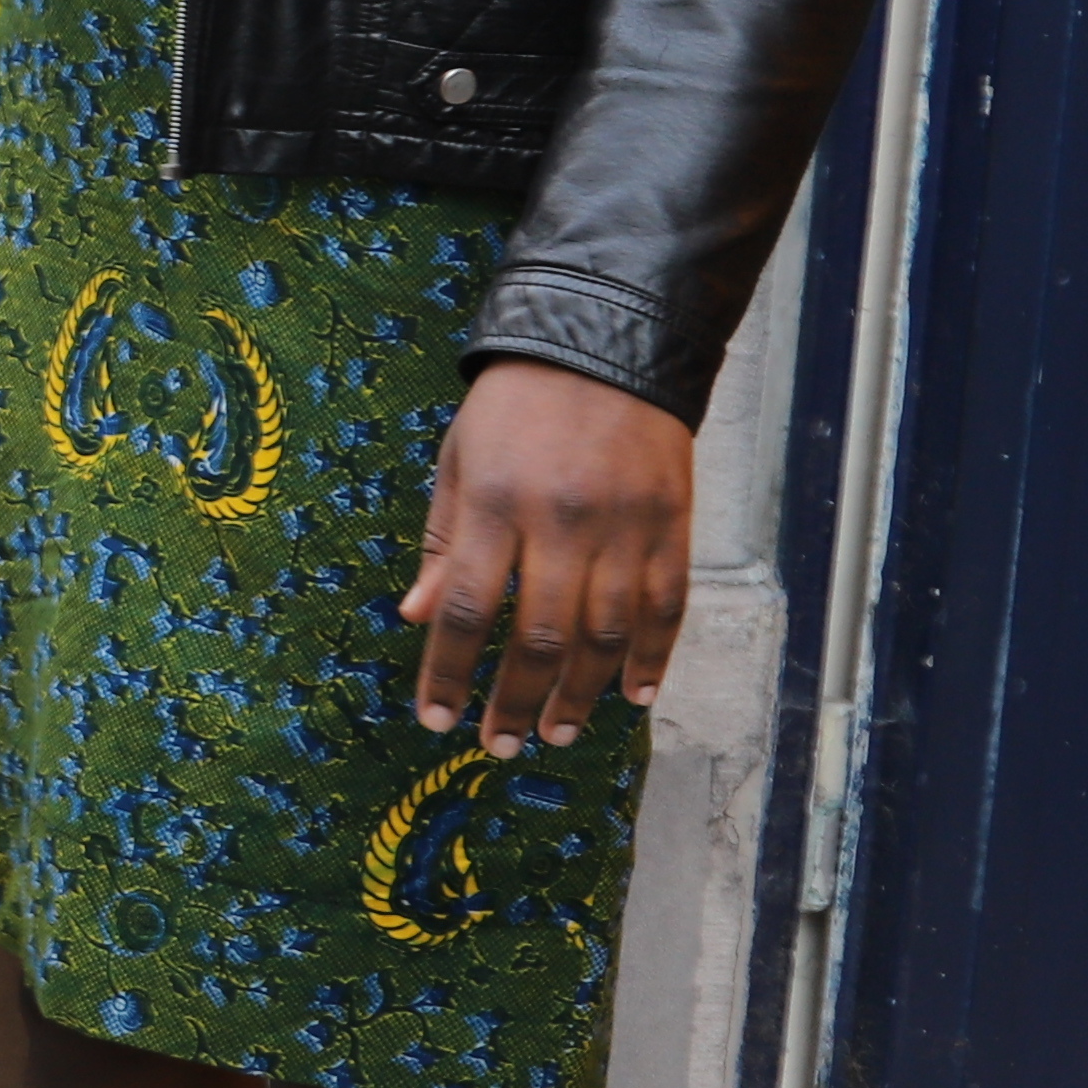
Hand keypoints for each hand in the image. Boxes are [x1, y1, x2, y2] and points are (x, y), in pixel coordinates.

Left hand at [400, 355, 695, 746]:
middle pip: (540, 637)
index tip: (435, 717)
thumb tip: (416, 615)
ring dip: (581, 695)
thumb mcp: (458, 459)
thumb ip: (443, 541)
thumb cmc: (516, 405)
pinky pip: (666, 606)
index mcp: (496, 504)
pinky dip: (652, 658)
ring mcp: (624, 526)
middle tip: (500, 744)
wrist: (605, 343)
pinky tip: (632, 696)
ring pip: (607, 635)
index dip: (448, 671)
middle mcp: (561, 522)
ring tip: (556, 731)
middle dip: (516, 700)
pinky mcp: (671, 524)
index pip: (467, 609)